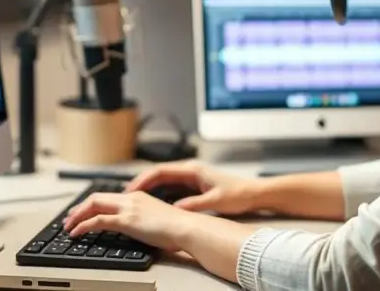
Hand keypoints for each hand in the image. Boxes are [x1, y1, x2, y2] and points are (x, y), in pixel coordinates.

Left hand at [62, 190, 194, 251]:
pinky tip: (76, 233)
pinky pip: (98, 221)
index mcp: (138, 196)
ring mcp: (128, 208)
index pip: (108, 196)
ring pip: (93, 205)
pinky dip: (83, 225)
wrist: (187, 227)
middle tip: (69, 219)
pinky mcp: (127, 220)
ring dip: (77, 216)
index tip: (82, 212)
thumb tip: (137, 228)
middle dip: (79, 208)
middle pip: (97, 197)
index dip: (92, 203)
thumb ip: (144, 219)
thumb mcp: (157, 219)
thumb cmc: (178, 228)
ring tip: (68, 227)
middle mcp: (131, 198)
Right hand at [125, 160, 262, 214]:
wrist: (254, 193)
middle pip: (158, 173)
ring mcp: (192, 175)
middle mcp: (190, 169)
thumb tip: (175, 210)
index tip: (131, 189)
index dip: (143, 179)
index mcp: (193, 170)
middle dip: (141, 182)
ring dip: (149, 186)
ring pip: (163, 179)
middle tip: (125, 195)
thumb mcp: (215, 201)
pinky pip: (171, 185)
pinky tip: (152, 200)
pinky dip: (159, 191)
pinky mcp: (194, 183)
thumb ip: (194, 205)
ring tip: (133, 198)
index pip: (161, 171)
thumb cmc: (238, 194)